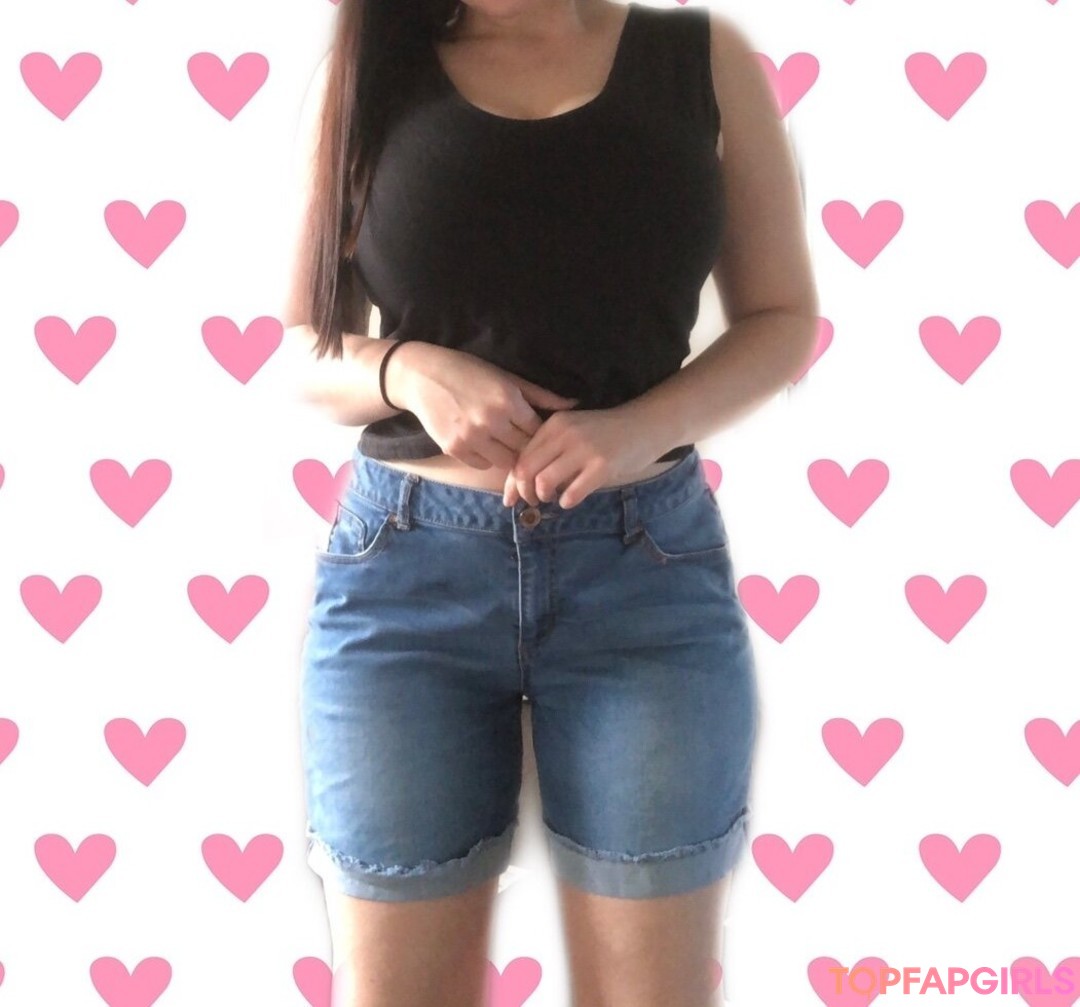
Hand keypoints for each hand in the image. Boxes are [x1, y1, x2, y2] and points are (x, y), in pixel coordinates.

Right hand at [390, 342, 579, 470]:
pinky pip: (482, 465)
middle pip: (525, 449)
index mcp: (508, 400)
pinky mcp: (454, 448)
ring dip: (509, 456)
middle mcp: (491, 420)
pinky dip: (486, 458)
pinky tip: (484, 444)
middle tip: (526, 445)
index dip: (541, 435)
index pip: (538, 431)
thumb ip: (539, 395)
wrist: (421, 377)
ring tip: (505, 444)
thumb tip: (574, 404)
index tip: (540, 435)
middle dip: (528, 449)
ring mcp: (471, 437)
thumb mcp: (505, 377)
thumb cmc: (468, 372)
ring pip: (505, 462)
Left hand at [501, 405, 659, 509]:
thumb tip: (518, 484)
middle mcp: (565, 434)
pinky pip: (572, 493)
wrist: (645, 424)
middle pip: (526, 471)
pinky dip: (566, 501)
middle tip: (533, 501)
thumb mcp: (572, 431)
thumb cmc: (605, 433)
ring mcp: (584, 450)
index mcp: (554, 424)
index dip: (513, 482)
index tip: (512, 498)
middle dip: (524, 493)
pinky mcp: (602, 466)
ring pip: (544, 483)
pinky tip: (570, 499)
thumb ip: (548, 450)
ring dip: (544, 497)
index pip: (520, 457)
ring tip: (553, 498)